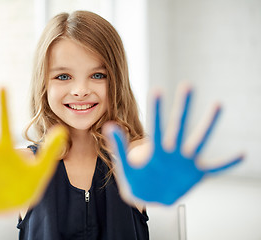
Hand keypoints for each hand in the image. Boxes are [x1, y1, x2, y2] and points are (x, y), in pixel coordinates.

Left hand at [104, 85, 242, 204]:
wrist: (149, 196)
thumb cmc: (136, 180)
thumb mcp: (124, 164)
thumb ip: (118, 146)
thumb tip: (109, 125)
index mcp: (155, 150)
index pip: (155, 126)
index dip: (156, 110)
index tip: (157, 89)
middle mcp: (173, 151)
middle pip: (179, 126)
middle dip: (183, 107)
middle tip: (187, 84)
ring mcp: (186, 161)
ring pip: (199, 140)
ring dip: (207, 125)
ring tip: (217, 104)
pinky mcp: (197, 173)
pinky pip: (216, 167)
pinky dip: (227, 162)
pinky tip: (241, 153)